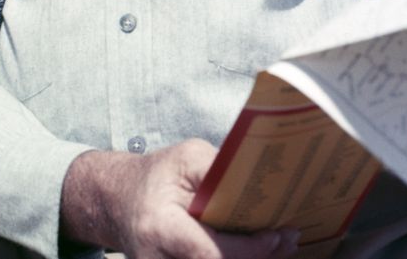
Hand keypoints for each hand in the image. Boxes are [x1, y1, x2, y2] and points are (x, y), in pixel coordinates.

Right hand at [61, 142, 300, 258]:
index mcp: (162, 229)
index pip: (214, 253)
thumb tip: (259, 183)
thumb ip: (218, 169)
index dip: (252, 249)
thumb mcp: (185, 159)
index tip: (279, 235)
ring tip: (280, 246)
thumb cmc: (155, 177)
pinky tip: (256, 251)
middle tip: (288, 241)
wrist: (118, 202)